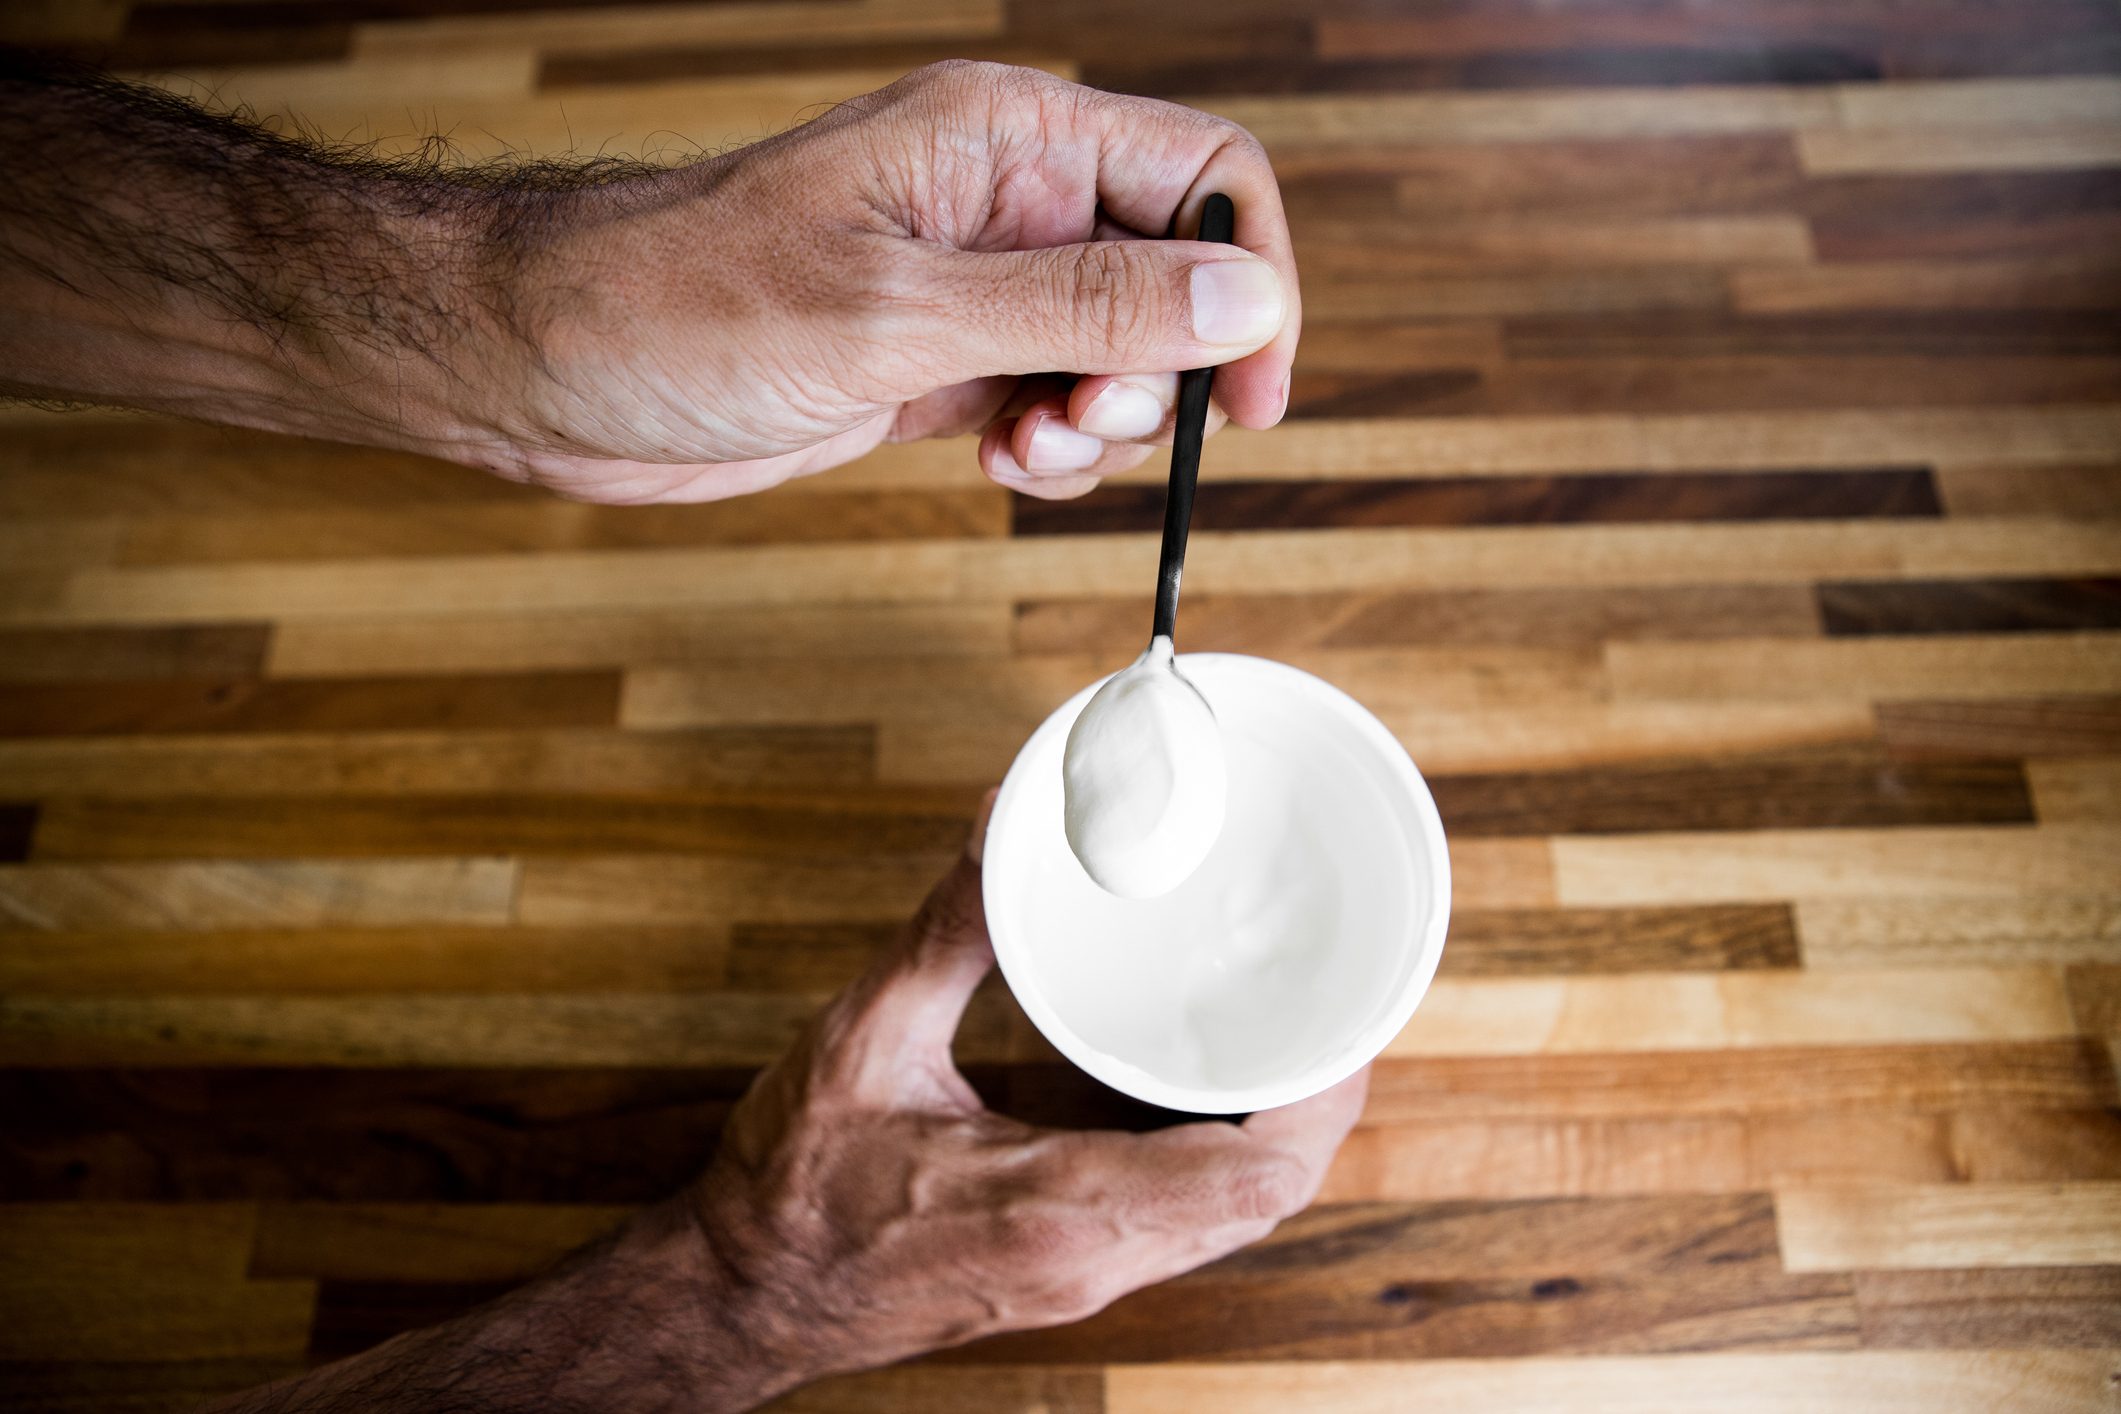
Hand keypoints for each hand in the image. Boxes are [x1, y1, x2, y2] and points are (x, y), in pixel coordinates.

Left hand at [457, 61, 1300, 502]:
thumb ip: (1082, 304)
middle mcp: (1000, 202)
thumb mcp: (901, 312)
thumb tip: (1241, 296)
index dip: (1252, 276)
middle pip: (1172, 276)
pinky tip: (995, 467)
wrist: (550, 367)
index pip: (1201, 172)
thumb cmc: (683, 303)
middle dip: (1160, 372)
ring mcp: (971, 286)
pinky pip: (1051, 405)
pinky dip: (1051, 451)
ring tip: (1024, 453)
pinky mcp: (938, 361)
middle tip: (1082, 426)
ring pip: (1118, 355)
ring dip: (1102, 425)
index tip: (1251, 390)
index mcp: (1002, 138)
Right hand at [683, 802, 1367, 1388]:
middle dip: (1316, 1109)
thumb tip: (1000, 827)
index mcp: (1056, 1209)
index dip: (1320, 1105)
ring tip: (1285, 1039)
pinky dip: (1222, 1160)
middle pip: (1264, 1204)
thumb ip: (946, 933)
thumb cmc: (791, 1186)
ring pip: (1232, 1222)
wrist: (745, 1296)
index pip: (1251, 1181)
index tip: (1343, 1025)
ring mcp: (1084, 1282)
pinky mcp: (1069, 1278)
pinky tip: (1207, 1094)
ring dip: (1274, 1138)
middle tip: (1327, 1010)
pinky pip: (1185, 1226)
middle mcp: (1091, 1261)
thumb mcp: (865, 1040)